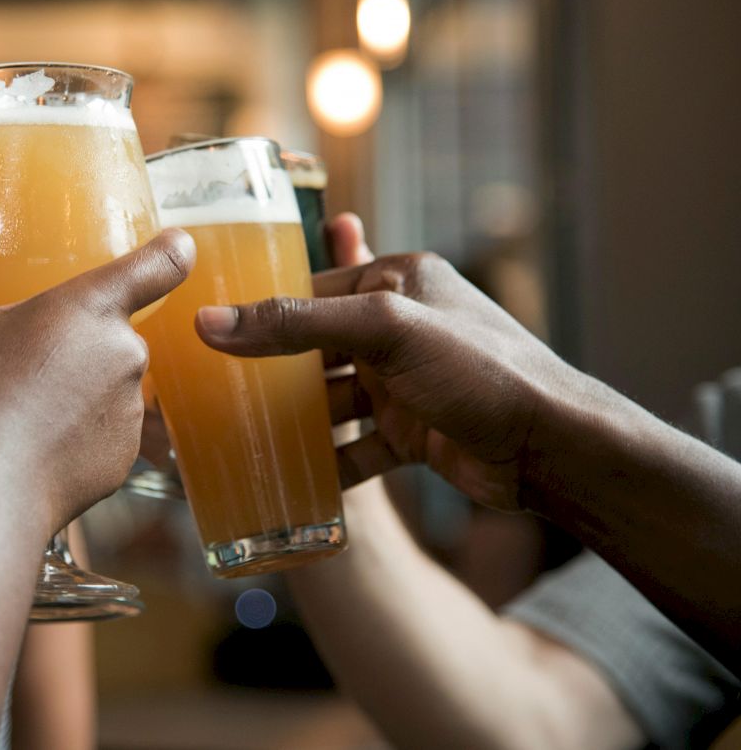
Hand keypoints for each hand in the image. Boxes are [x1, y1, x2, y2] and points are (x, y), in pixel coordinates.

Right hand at [0, 230, 194, 533]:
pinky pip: (104, 435)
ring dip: (78, 390)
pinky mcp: (124, 458)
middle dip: (75, 343)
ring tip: (22, 409)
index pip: (159, 264)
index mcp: (92, 307)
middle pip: (112, 333)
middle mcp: (126, 353)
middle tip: (25, 361)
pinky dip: (77, 437)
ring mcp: (130, 410)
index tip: (176, 246)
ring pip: (107, 386)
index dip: (171, 250)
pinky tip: (34, 446)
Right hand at [196, 217, 574, 511]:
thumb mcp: (384, 331)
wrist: (553, 449)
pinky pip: (356, 446)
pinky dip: (328, 463)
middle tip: (213, 390)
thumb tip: (212, 322)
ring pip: (332, 400)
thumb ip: (298, 324)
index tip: (208, 331)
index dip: (262, 308)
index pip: (313, 288)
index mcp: (398, 280)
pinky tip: (292, 481)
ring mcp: (407, 384)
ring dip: (296, 422)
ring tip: (239, 438)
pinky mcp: (414, 432)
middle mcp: (401, 328)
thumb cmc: (481, 370)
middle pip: (316, 347)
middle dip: (271, 371)